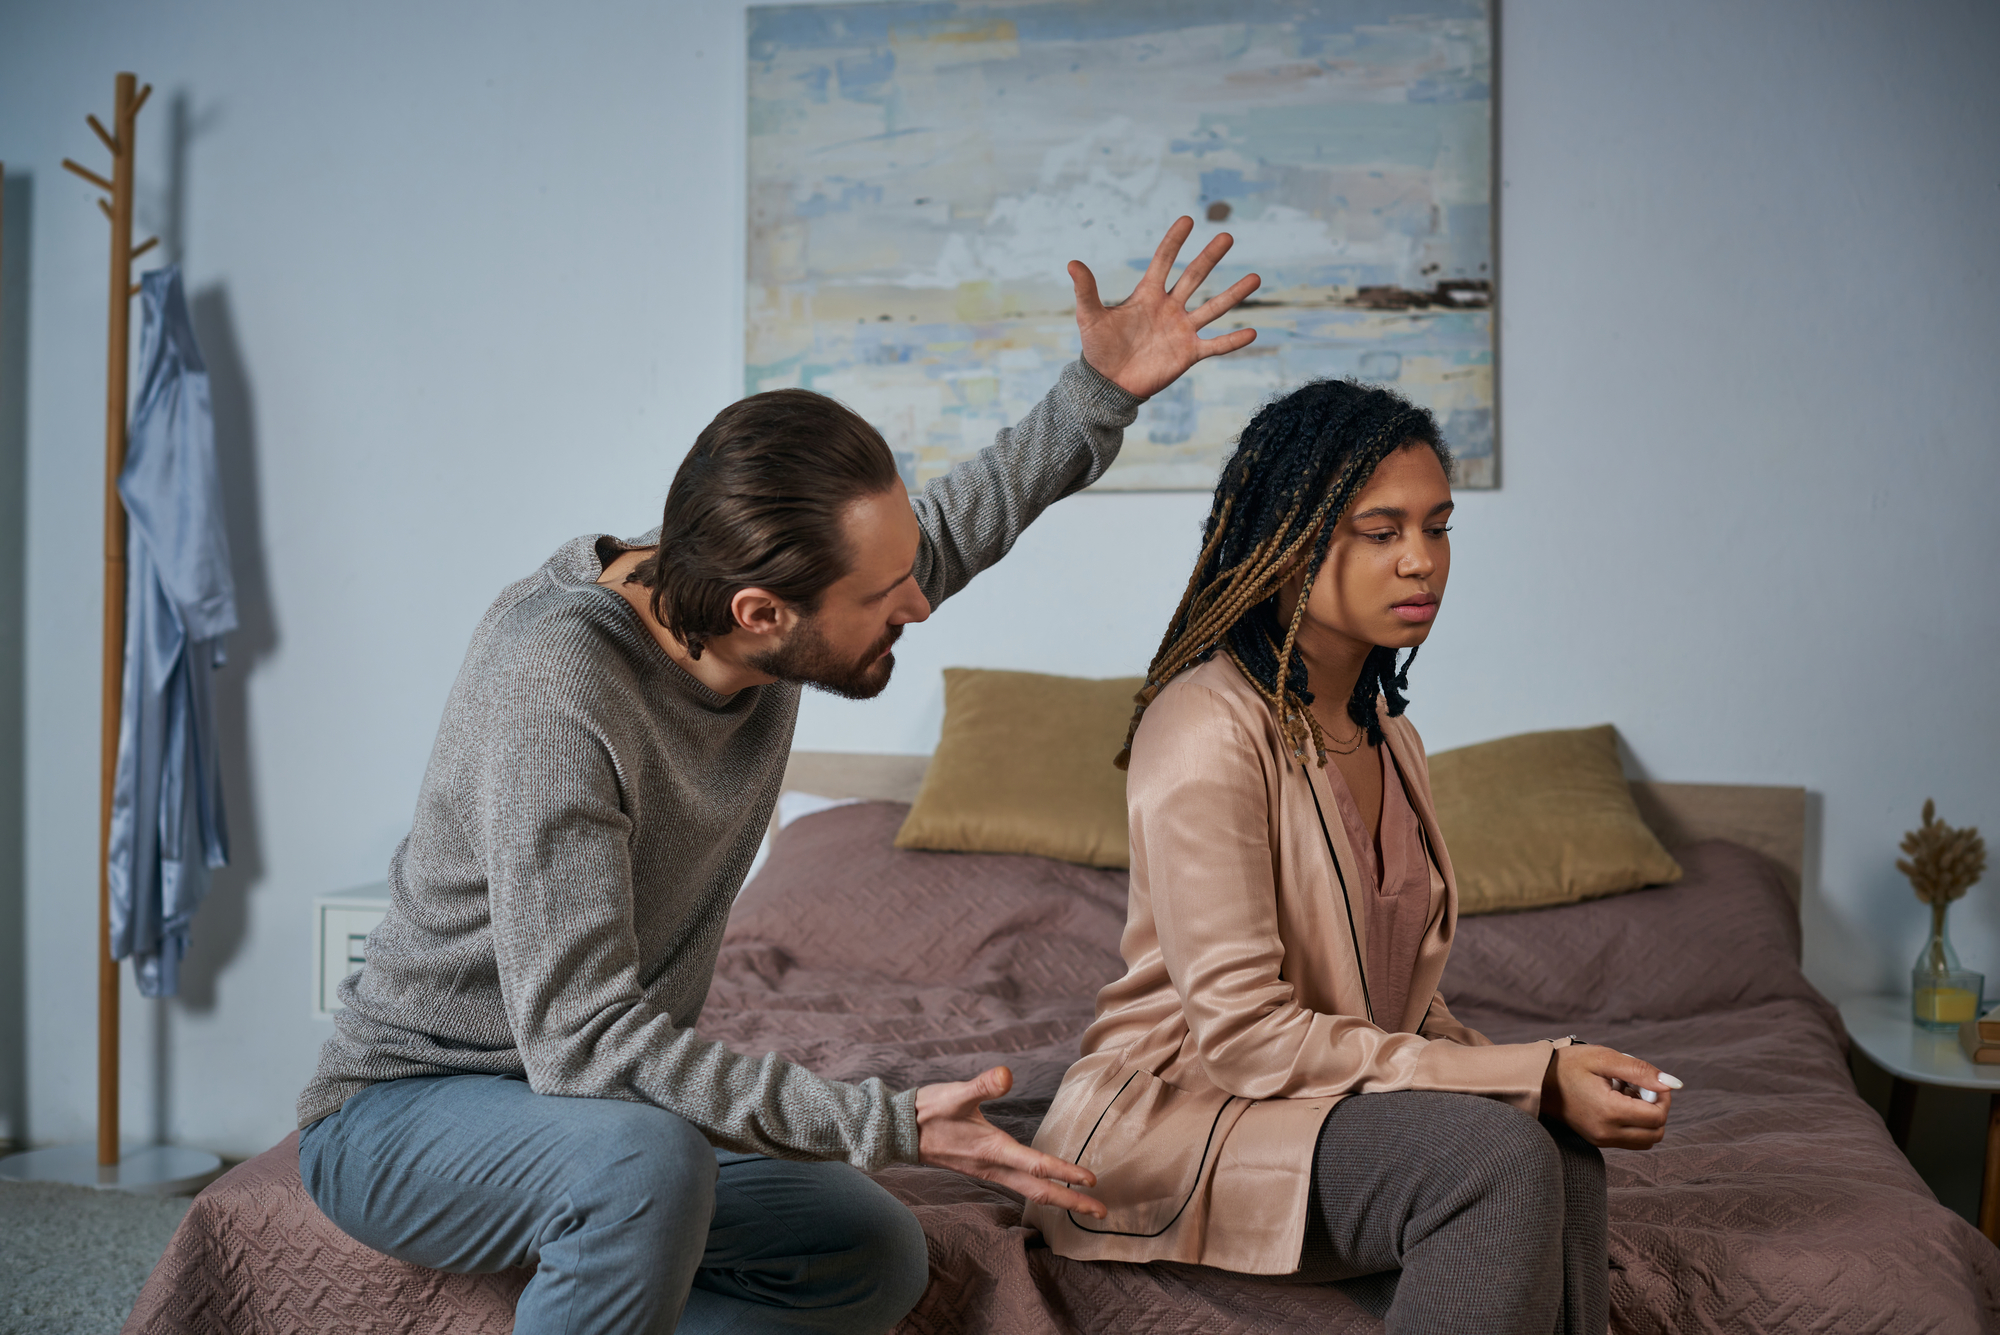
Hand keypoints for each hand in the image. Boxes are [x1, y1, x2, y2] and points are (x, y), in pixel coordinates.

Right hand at [915, 1065, 1106, 1218]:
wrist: (900, 1131)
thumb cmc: (929, 1110)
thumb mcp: (956, 1093)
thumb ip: (982, 1085)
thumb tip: (1006, 1074)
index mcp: (993, 1149)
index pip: (1037, 1166)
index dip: (1065, 1173)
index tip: (1091, 1181)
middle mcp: (994, 1166)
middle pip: (1039, 1192)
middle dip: (1071, 1203)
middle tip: (1101, 1212)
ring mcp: (988, 1171)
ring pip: (1030, 1192)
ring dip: (1058, 1199)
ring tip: (1083, 1204)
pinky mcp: (983, 1168)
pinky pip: (1018, 1186)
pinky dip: (1039, 1192)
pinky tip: (1047, 1189)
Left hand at [1070, 216, 1260, 398]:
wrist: (1108, 384)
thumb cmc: (1099, 349)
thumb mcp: (1090, 318)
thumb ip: (1086, 291)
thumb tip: (1071, 263)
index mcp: (1147, 295)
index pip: (1163, 262)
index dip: (1173, 242)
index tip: (1187, 220)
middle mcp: (1169, 308)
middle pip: (1194, 277)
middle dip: (1209, 257)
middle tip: (1227, 236)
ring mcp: (1181, 330)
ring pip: (1213, 308)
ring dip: (1234, 294)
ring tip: (1256, 277)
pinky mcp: (1188, 353)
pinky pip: (1215, 345)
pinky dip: (1232, 341)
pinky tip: (1253, 332)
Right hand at [1541, 1045, 1679, 1149]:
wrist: (1536, 1081)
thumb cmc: (1568, 1065)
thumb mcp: (1604, 1058)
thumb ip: (1641, 1071)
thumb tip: (1675, 1084)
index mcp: (1610, 1111)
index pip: (1658, 1116)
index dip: (1663, 1097)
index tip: (1649, 1081)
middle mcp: (1607, 1132)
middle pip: (1656, 1133)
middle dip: (1657, 1109)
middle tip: (1640, 1088)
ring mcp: (1601, 1139)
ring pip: (1646, 1140)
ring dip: (1647, 1120)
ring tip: (1628, 1095)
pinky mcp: (1597, 1140)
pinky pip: (1630, 1141)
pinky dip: (1634, 1125)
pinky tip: (1619, 1103)